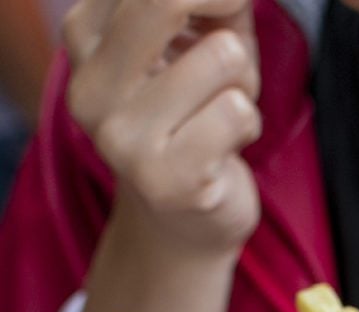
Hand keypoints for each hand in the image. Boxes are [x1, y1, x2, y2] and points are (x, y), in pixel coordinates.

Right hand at [64, 0, 260, 253]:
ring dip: (243, 84)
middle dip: (225, 19)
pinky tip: (226, 147)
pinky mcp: (165, 181)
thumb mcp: (201, 44)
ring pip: (223, 55)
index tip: (227, 9)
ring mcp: (122, 140)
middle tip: (234, 56)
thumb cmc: (199, 119)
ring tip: (222, 114)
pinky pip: (238, 111)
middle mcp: (90, 88)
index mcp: (85, 40)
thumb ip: (213, 5)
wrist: (187, 220)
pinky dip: (249, 123)